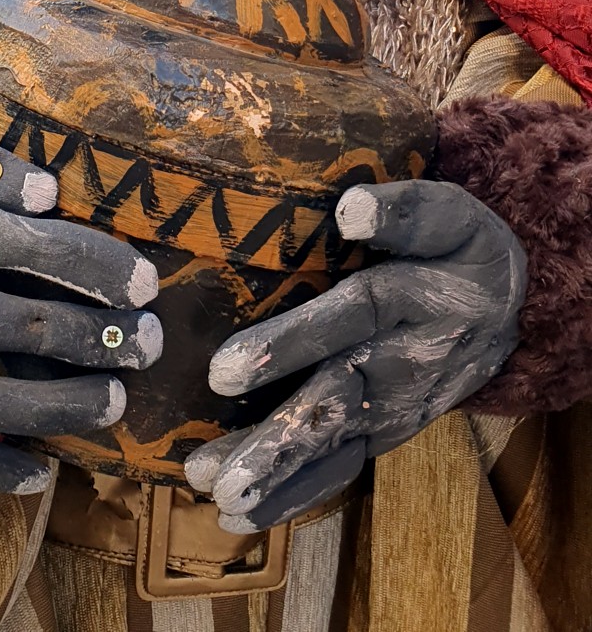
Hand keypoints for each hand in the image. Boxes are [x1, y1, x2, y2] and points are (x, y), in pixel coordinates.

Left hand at [184, 179, 525, 531]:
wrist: (508, 306)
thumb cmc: (461, 249)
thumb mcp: (450, 214)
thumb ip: (406, 211)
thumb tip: (350, 209)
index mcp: (413, 300)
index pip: (347, 320)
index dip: (288, 343)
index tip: (223, 369)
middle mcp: (404, 363)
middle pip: (337, 402)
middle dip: (276, 441)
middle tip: (217, 473)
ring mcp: (398, 408)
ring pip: (336, 447)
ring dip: (276, 477)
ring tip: (217, 497)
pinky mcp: (389, 433)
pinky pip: (342, 469)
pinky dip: (294, 496)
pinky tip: (240, 516)